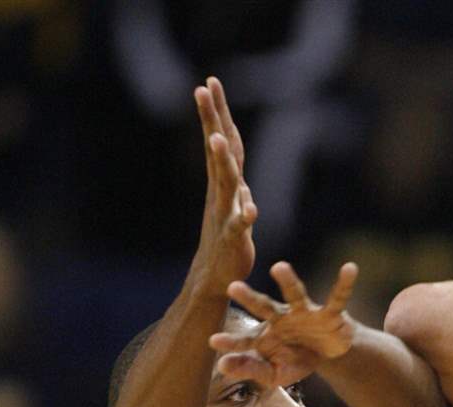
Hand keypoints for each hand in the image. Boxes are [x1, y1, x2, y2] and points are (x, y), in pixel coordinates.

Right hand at [189, 76, 255, 292]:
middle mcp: (220, 194)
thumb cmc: (227, 244)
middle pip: (218, 152)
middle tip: (202, 88)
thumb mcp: (235, 208)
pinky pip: (239, 227)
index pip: (221, 142)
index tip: (209, 81)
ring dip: (221, 161)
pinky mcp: (233, 241)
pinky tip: (251, 207)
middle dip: (211, 120)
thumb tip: (241, 171)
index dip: (216, 113)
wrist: (214, 279)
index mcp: (222, 184)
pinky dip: (244, 216)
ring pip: (224, 184)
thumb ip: (237, 187)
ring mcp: (224, 216)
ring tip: (217, 138)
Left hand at [209, 261, 359, 385]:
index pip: (246, 340)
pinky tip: (350, 268)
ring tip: (279, 267)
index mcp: (265, 335)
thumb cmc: (296, 360)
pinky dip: (345, 284)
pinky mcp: (329, 314)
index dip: (232, 342)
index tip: (214, 341)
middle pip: (263, 307)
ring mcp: (305, 313)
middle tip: (232, 287)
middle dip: (249, 298)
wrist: (328, 355)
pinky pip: (338, 298)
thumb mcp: (273, 373)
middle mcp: (282, 319)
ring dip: (288, 281)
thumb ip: (250, 369)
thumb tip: (221, 366)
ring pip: (295, 295)